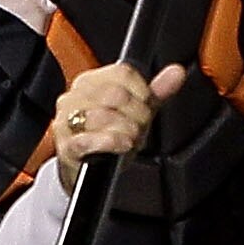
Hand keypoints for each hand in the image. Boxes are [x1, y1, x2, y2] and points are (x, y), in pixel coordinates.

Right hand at [49, 63, 184, 186]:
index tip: (148, 106)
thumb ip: (157, 91)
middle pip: (116, 94)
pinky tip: (123, 145)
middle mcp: (74, 97)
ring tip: (132, 137)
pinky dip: (112, 142)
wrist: (87, 172)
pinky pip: (89, 139)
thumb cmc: (109, 137)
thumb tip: (177, 71)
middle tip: (141, 126)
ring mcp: (67, 121)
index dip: (143, 91)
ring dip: (127, 129)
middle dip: (138, 113)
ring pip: (103, 115)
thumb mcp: (136, 112)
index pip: (123, 72)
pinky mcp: (66, 146)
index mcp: (91, 81)